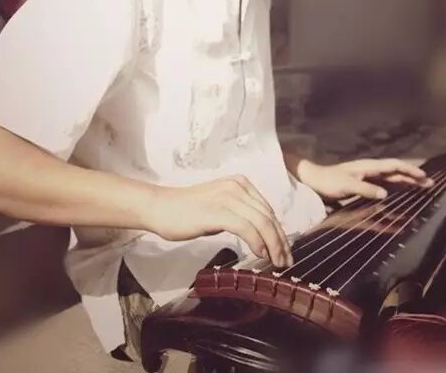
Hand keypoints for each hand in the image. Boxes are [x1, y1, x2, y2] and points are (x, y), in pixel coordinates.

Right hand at [146, 175, 292, 266]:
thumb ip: (239, 214)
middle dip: (280, 240)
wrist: (160, 208)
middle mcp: (237, 186)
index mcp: (240, 183)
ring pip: (262, 222)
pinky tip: (260, 254)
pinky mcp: (218, 211)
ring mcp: (228, 197)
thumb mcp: (219, 207)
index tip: (284, 250)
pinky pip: (247, 228)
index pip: (267, 209)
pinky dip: (257, 242)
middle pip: (268, 216)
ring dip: (273, 244)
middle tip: (286, 261)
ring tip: (276, 262)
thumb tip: (260, 234)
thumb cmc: (186, 211)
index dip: (279, 231)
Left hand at [296, 158, 433, 200]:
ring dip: (406, 180)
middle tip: (431, 183)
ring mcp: (367, 175)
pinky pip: (384, 182)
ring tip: (422, 186)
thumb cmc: (328, 181)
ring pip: (391, 176)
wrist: (313, 180)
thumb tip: (385, 194)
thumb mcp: (346, 185)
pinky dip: (396, 185)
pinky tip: (401, 191)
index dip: (409, 170)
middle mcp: (369, 169)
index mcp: (367, 166)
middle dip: (413, 175)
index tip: (424, 176)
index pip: (393, 165)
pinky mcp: (363, 182)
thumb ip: (365, 189)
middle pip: (395, 170)